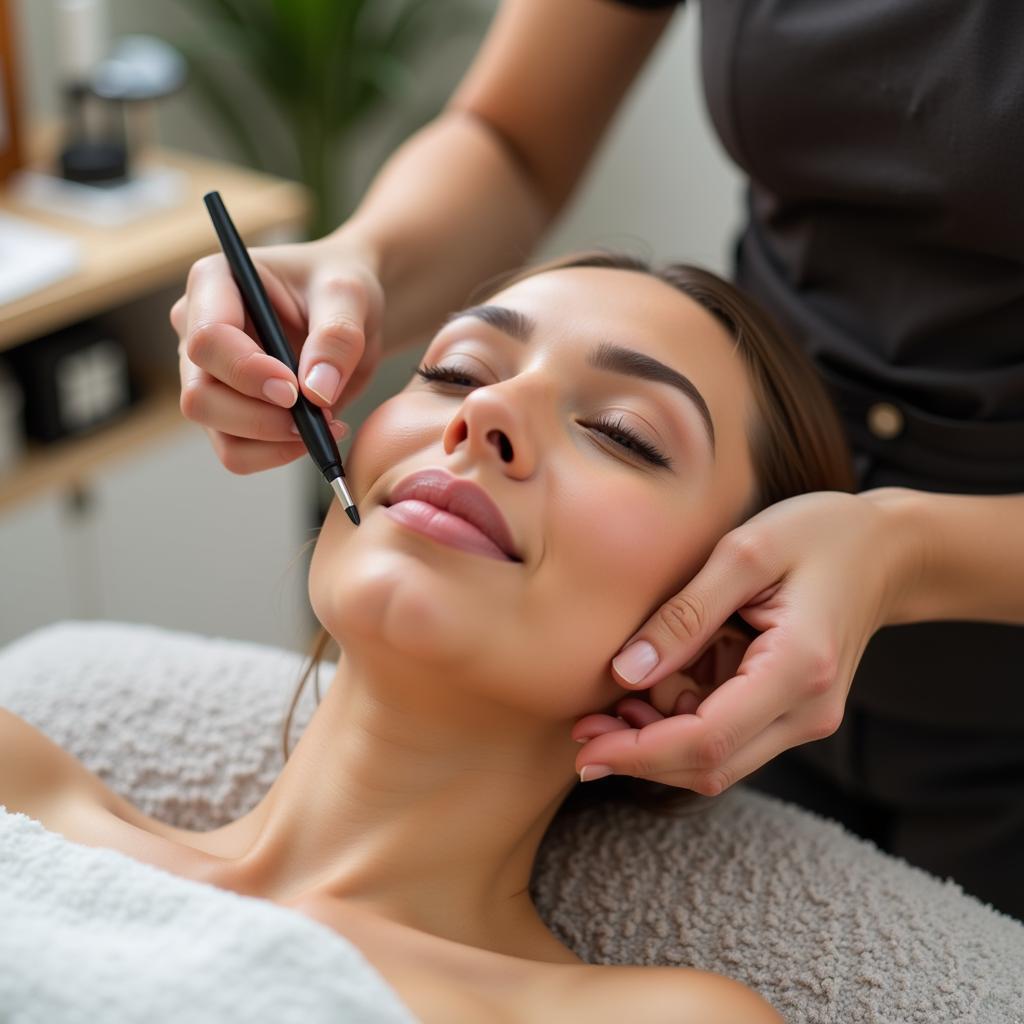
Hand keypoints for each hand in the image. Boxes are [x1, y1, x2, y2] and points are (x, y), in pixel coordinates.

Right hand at [170, 232, 384, 473]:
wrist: (348, 313)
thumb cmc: (339, 288)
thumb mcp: (349, 295)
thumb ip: (336, 336)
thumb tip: (315, 392)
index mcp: (214, 283)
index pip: (207, 339)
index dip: (247, 372)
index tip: (295, 391)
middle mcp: (196, 330)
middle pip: (200, 396)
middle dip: (260, 418)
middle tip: (319, 416)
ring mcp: (206, 375)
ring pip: (217, 432)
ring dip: (274, 442)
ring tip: (328, 424)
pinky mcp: (227, 410)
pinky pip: (238, 452)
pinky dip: (278, 453)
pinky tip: (316, 433)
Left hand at [572, 489, 919, 793]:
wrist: (886, 550)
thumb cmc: (819, 535)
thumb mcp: (743, 553)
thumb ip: (684, 615)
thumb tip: (624, 675)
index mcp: (799, 669)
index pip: (708, 739)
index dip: (639, 752)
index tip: (585, 750)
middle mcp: (807, 711)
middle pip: (709, 764)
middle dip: (638, 755)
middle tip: (580, 730)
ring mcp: (804, 717)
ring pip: (716, 758)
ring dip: (655, 744)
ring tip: (604, 709)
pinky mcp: (792, 711)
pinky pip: (727, 735)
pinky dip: (680, 724)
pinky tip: (646, 696)